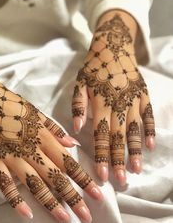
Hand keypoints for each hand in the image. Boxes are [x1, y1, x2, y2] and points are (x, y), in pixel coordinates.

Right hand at [0, 57, 102, 222]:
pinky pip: (4, 183)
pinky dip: (15, 198)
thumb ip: (54, 129)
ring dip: (49, 202)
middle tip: (86, 216)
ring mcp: (10, 157)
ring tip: (63, 218)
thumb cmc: (12, 105)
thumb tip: (73, 144)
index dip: (83, 179)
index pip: (67, 162)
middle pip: (54, 177)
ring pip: (33, 183)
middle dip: (72, 196)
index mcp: (42, 137)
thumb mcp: (36, 112)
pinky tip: (26, 213)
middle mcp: (30, 149)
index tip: (97, 194)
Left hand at [72, 11, 154, 185]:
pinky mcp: (143, 95)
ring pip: (134, 130)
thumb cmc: (93, 68)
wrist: (113, 47)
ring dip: (135, 151)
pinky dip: (149, 131)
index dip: (102, 155)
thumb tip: (78, 128)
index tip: (102, 175)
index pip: (101, 135)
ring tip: (135, 169)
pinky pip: (147, 116)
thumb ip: (78, 105)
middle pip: (119, 137)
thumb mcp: (80, 83)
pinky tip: (150, 146)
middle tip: (120, 181)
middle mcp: (119, 104)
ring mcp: (134, 100)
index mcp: (101, 103)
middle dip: (118, 160)